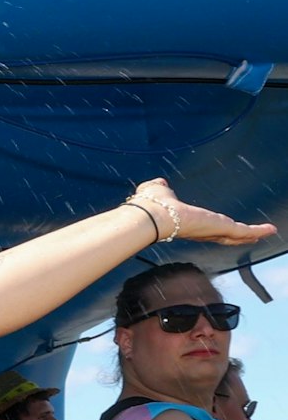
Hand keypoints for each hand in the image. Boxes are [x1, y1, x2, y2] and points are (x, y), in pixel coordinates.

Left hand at [131, 178, 277, 246]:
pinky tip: (270, 230)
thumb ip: (160, 188)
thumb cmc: (148, 206)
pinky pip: (241, 230)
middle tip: (251, 237)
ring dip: (250, 234)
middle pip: (223, 234)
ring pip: (234, 234)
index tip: (224, 229)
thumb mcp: (156, 191)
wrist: (150, 217)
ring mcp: (210, 230)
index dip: (215, 228)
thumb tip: (160, 183)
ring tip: (265, 234)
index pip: (204, 227)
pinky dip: (257, 230)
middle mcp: (199, 230)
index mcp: (187, 222)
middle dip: (237, 235)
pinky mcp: (219, 228)